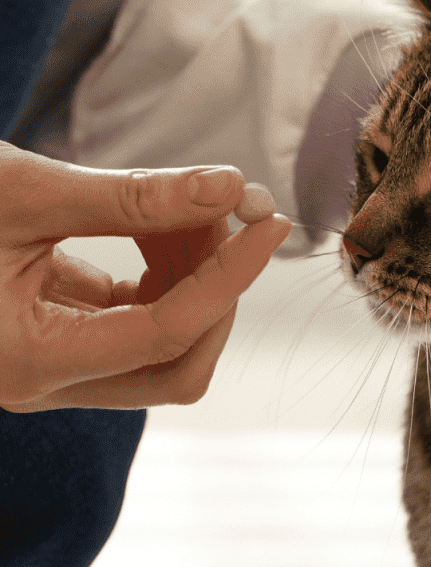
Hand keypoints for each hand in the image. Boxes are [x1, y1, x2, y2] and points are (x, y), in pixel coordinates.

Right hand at [0, 142, 290, 411]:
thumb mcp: (22, 192)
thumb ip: (130, 196)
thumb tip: (230, 185)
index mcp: (28, 358)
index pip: (165, 334)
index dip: (228, 277)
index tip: (269, 221)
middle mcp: (45, 381)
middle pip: (176, 367)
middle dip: (215, 289)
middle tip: (225, 211)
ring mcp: (55, 368)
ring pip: (164, 348)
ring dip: (193, 278)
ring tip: (187, 205)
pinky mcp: (63, 340)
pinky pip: (139, 321)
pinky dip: (164, 275)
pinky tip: (159, 225)